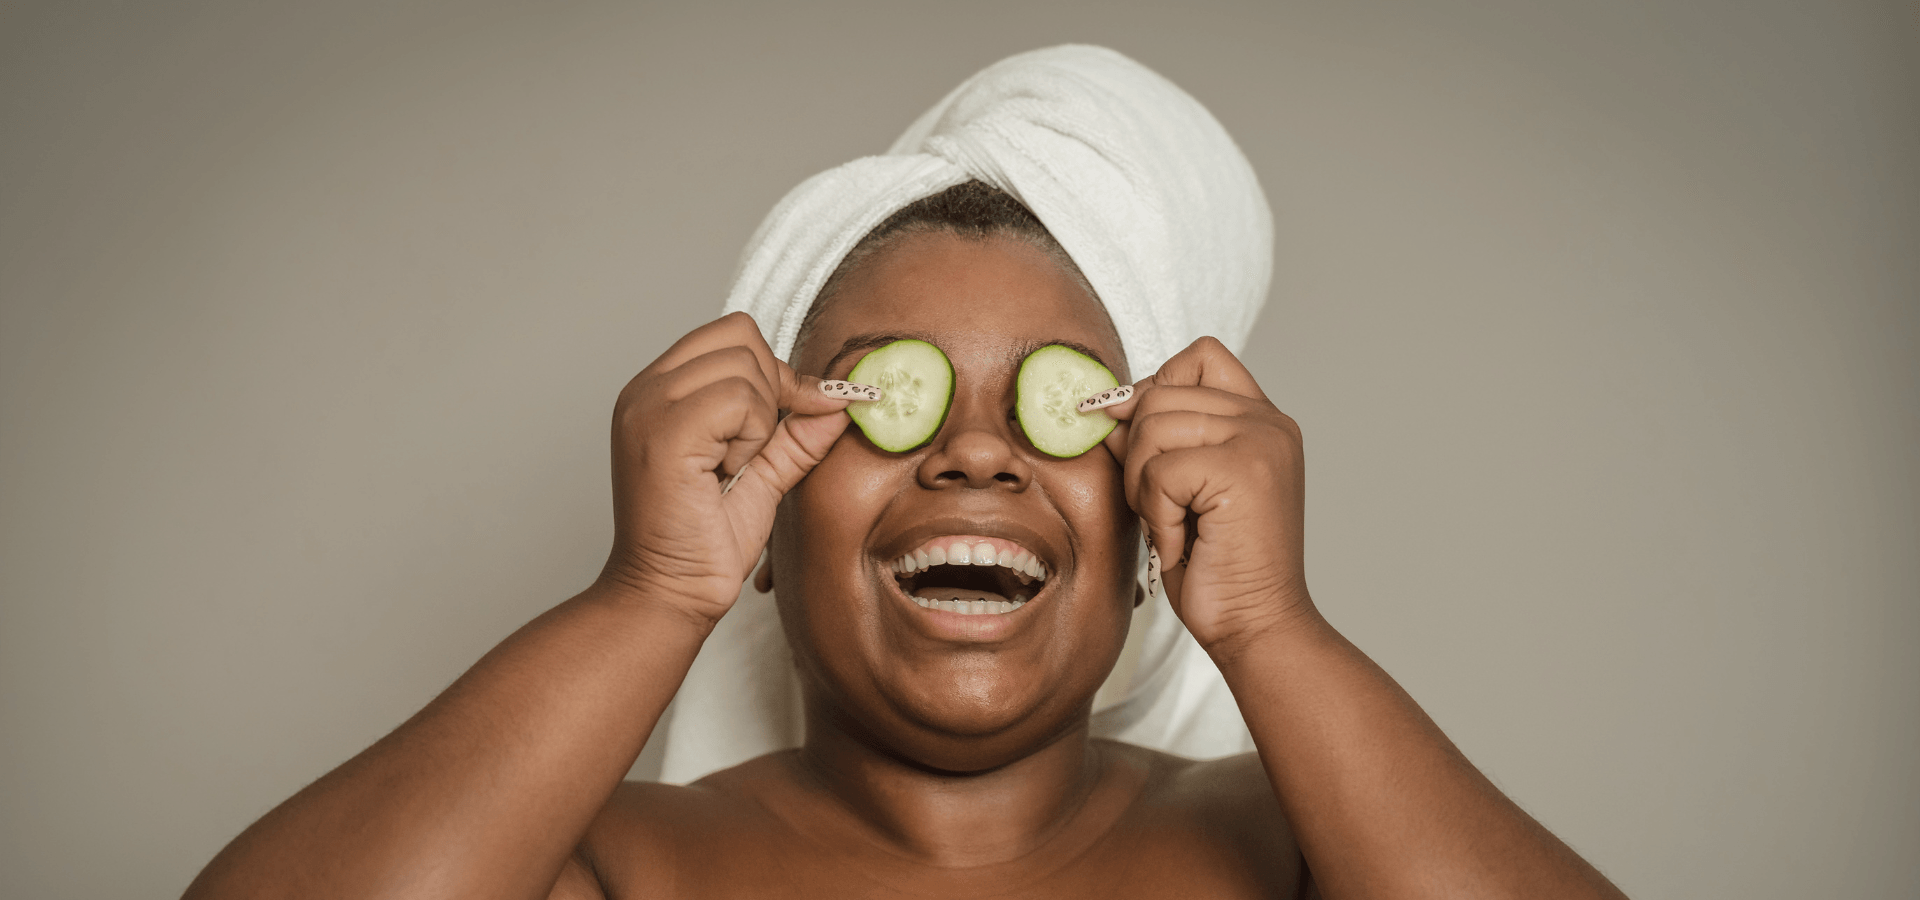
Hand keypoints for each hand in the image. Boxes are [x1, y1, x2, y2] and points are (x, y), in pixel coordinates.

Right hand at [599, 312, 856, 626]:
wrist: (670, 594)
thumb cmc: (704, 542)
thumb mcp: (764, 473)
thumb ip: (797, 432)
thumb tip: (843, 398)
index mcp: (661, 389)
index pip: (732, 332)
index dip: (775, 370)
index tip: (792, 416)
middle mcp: (646, 388)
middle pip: (742, 336)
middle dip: (770, 390)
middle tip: (752, 450)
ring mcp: (648, 406)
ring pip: (745, 365)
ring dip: (758, 421)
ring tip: (731, 467)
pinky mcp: (662, 432)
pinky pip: (738, 399)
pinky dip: (750, 438)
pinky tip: (724, 474)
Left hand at [1100, 337, 1311, 652]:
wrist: (1256, 627)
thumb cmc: (1214, 567)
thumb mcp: (1176, 490)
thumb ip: (1151, 439)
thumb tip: (1102, 405)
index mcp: (1262, 420)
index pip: (1198, 357)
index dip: (1154, 389)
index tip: (1136, 440)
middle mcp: (1269, 421)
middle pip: (1159, 392)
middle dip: (1137, 454)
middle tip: (1160, 509)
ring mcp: (1261, 441)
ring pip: (1151, 426)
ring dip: (1142, 486)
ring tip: (1172, 526)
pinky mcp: (1243, 469)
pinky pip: (1158, 470)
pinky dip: (1155, 514)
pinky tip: (1181, 544)